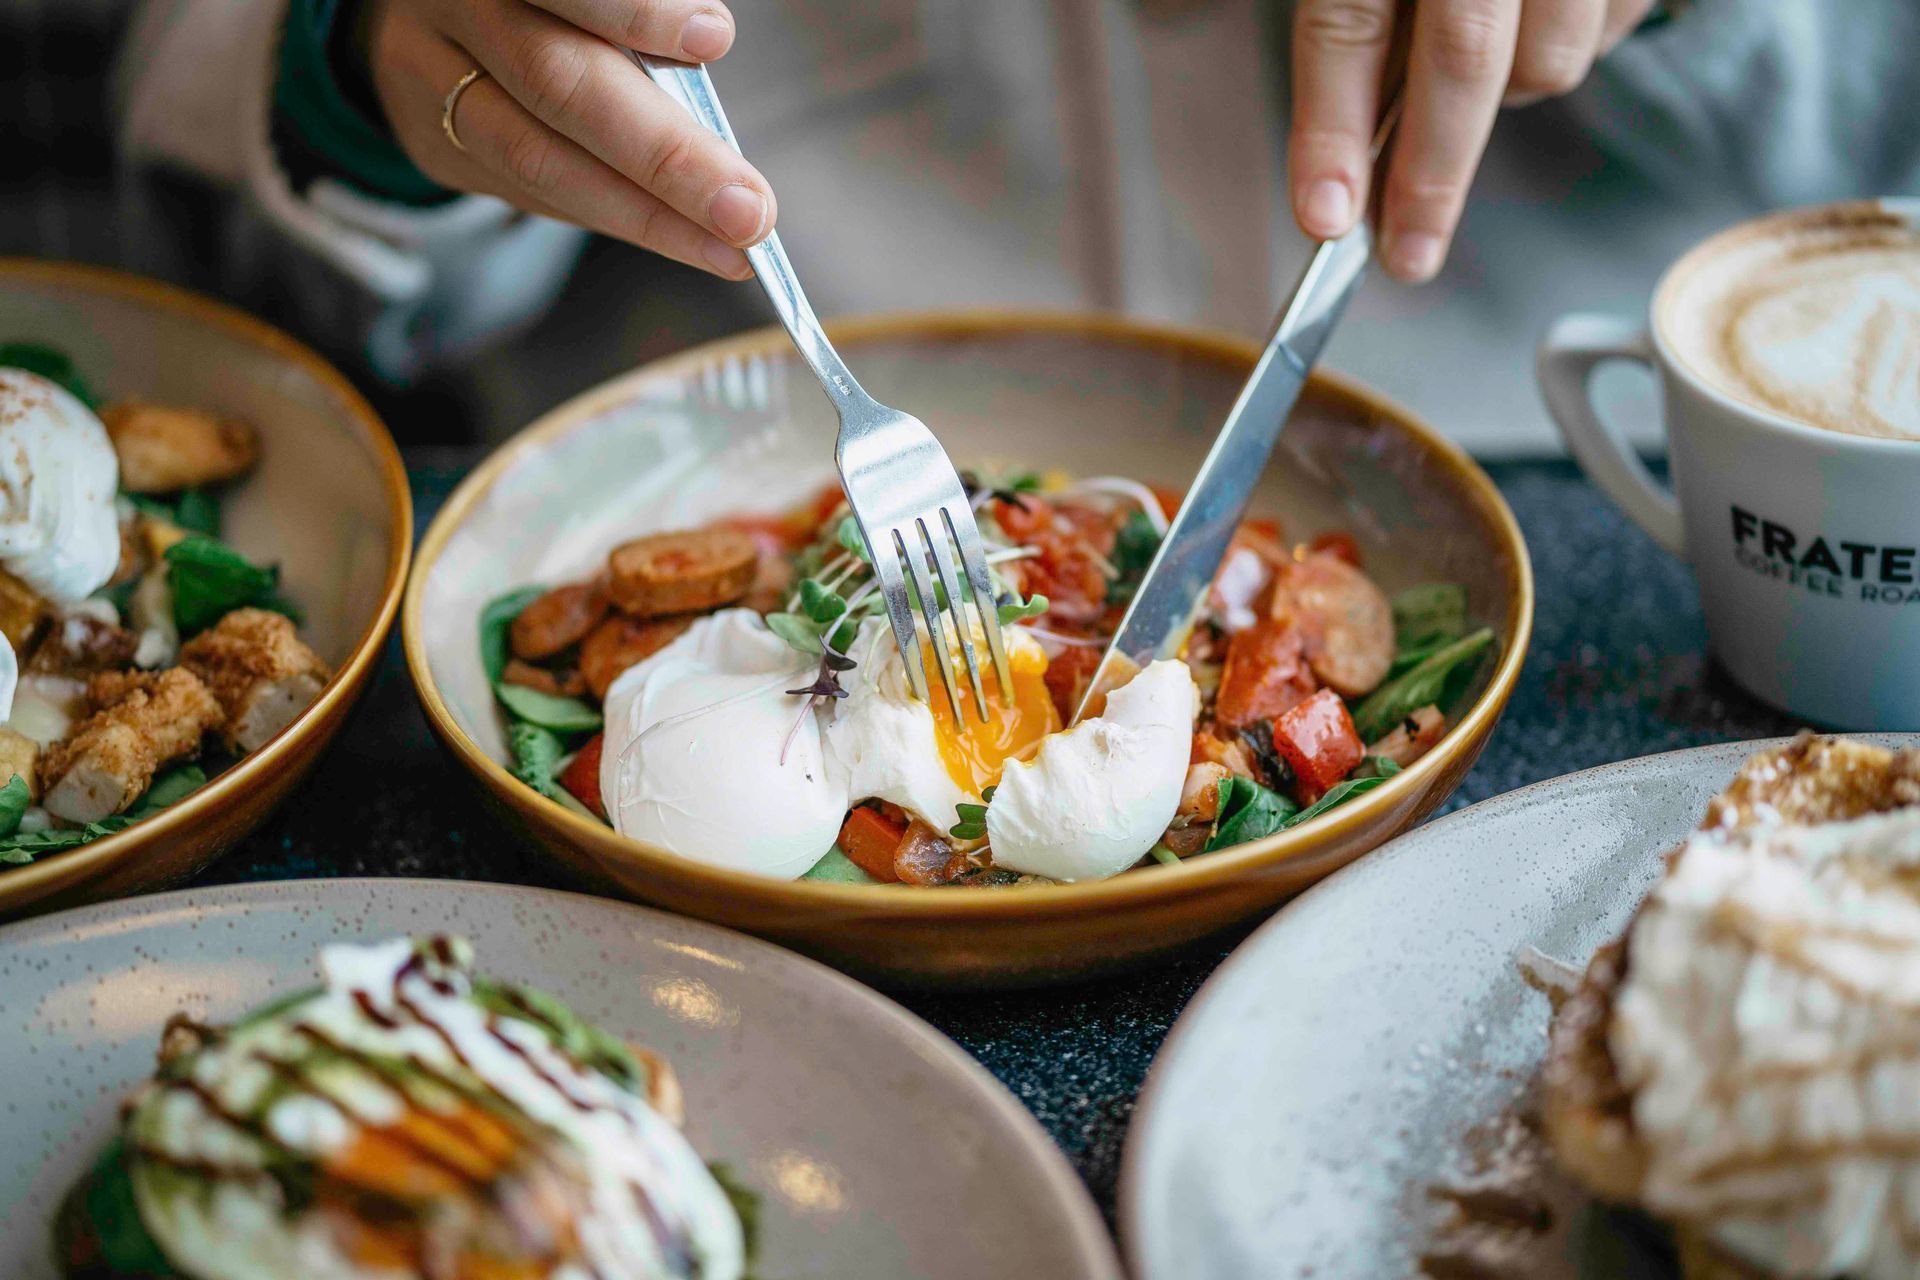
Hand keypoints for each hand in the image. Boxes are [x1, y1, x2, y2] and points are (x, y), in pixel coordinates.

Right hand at [357, 0, 771, 278]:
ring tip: (728, 245)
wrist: (423, 18)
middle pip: (555, 83)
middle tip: (748, 211)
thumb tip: (705, 51)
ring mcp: (431, 83)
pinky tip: (680, 237)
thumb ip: (629, 14)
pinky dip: (614, 215)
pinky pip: (532, 193)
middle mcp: (452, 10)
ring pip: (537, 158)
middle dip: (665, 157)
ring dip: (646, 215)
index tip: (713, 37)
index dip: (634, 11)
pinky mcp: (435, 147)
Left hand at [1289, 0, 1652, 281]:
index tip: (1326, 216)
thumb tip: (1340, 150)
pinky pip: (1613, 27)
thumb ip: (1358, 14)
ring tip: (1480, 60)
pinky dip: (1572, 44)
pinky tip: (1541, 12)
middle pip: (1462, 62)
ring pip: (1551, 60)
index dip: (1332, 128)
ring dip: (1509, 93)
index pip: (1348, 25)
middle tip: (1406, 251)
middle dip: (1431, 176)